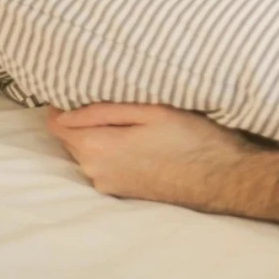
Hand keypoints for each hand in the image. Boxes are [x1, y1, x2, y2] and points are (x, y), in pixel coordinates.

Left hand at [47, 103, 257, 210]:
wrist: (221, 179)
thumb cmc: (191, 138)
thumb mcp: (151, 111)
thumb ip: (103, 111)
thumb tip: (65, 111)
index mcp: (97, 147)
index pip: (57, 123)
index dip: (63, 103)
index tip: (81, 87)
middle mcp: (95, 171)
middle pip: (71, 138)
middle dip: (81, 118)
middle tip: (110, 97)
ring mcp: (108, 184)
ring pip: (87, 152)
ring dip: (98, 134)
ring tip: (128, 118)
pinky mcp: (122, 192)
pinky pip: (103, 165)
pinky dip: (110, 150)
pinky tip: (136, 139)